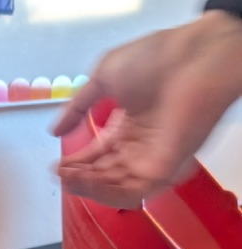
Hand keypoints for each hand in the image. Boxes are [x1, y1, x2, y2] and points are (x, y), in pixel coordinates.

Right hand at [52, 11, 241, 207]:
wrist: (193, 58)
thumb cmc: (158, 58)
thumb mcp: (103, 77)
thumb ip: (78, 106)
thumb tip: (56, 128)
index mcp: (128, 125)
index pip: (97, 155)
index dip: (76, 163)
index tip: (56, 166)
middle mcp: (139, 145)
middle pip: (103, 174)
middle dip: (78, 176)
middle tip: (59, 174)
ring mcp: (151, 158)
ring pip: (114, 187)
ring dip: (88, 186)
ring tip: (67, 177)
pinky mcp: (161, 168)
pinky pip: (130, 190)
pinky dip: (105, 190)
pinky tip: (86, 181)